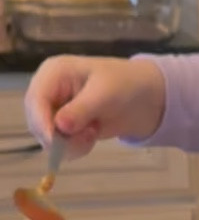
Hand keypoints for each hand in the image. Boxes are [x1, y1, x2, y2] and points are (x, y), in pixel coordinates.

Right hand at [25, 56, 165, 158]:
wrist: (142, 98)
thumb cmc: (123, 85)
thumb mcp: (105, 94)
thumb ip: (82, 109)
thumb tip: (60, 127)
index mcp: (54, 72)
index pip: (36, 99)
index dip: (42, 122)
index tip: (55, 142)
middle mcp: (49, 91)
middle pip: (37, 121)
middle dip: (59, 137)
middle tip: (88, 137)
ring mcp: (56, 110)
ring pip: (48, 137)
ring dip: (70, 144)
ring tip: (93, 132)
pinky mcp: (65, 127)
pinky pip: (61, 146)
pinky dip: (76, 147)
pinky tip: (92, 135)